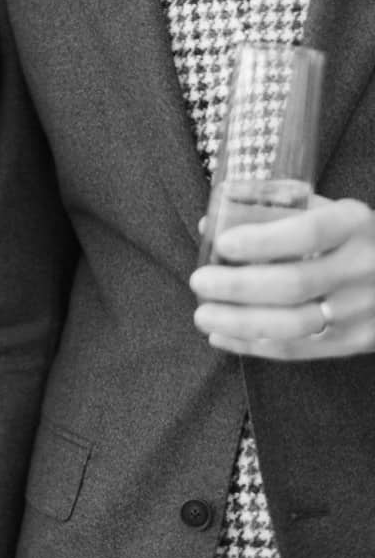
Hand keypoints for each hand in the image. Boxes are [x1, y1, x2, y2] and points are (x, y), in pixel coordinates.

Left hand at [190, 195, 374, 358]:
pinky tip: (221, 336)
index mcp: (353, 225)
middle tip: (199, 281)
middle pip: (294, 283)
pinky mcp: (356, 341)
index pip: (307, 233)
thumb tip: (209, 224)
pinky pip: (300, 349)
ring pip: (294, 324)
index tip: (222, 244)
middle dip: (238, 285)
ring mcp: (362, 310)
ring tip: (203, 315)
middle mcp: (362, 268)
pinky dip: (254, 345)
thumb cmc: (346, 237)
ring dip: (240, 322)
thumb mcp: (323, 210)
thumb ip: (268, 208)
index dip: (262, 241)